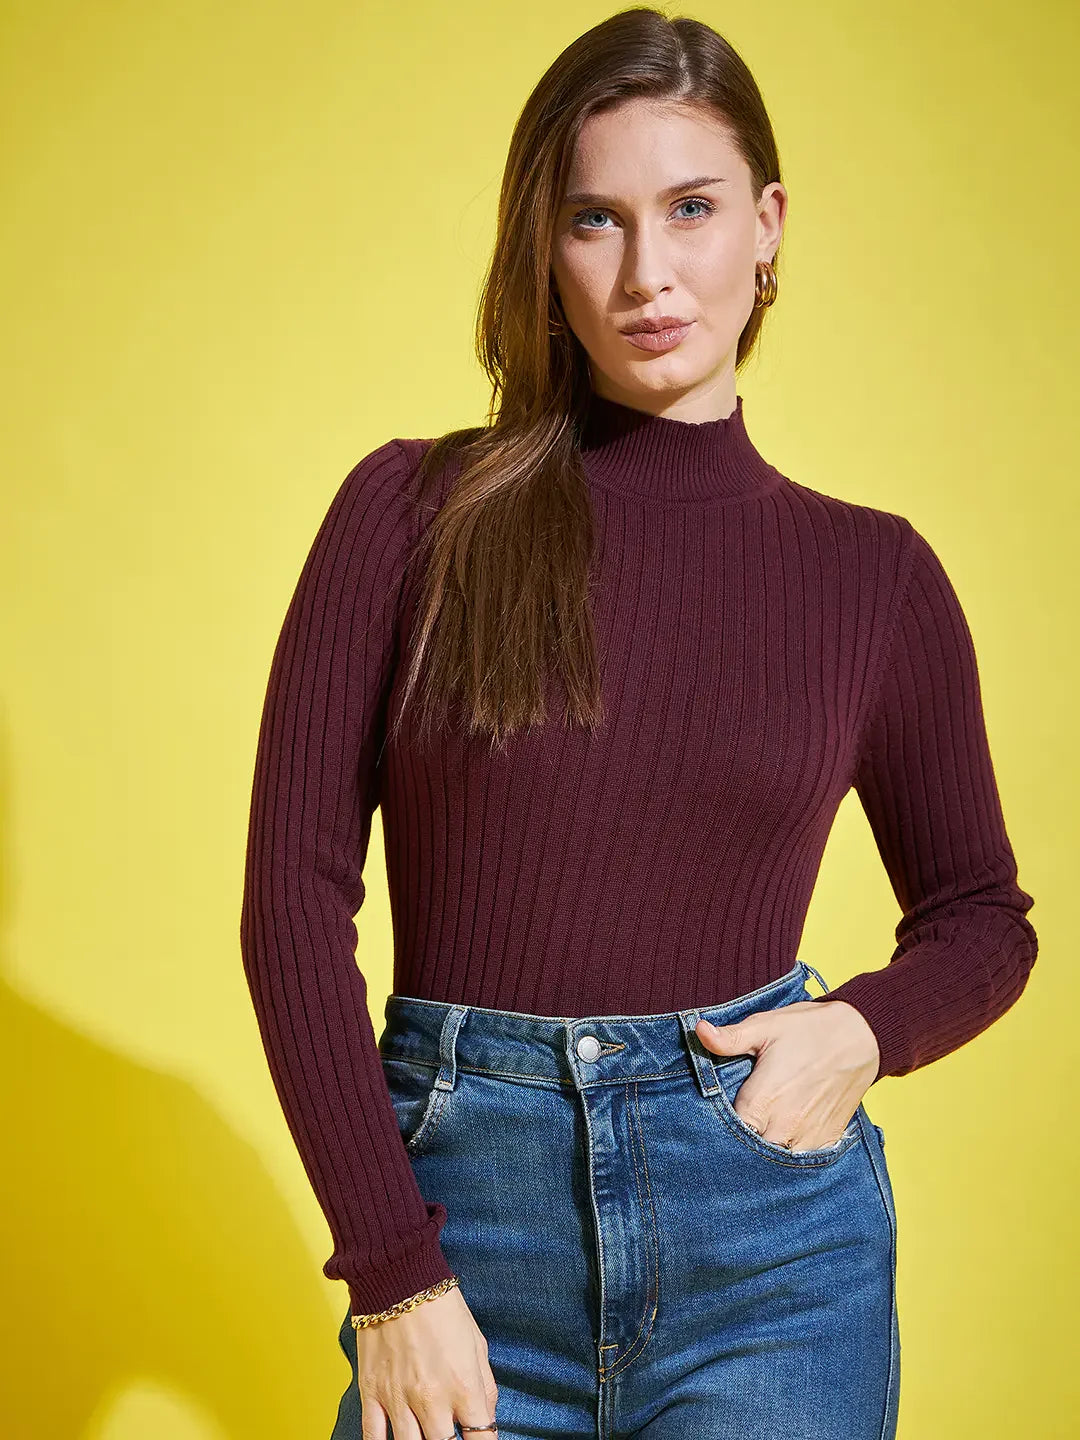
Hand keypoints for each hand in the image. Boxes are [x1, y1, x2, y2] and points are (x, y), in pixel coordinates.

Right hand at [354, 1285, 497, 1439]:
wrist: (400, 1279)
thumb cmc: (442, 1308)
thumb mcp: (477, 1345)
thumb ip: (486, 1387)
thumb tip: (486, 1418)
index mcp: (464, 1387)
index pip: (481, 1439)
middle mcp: (432, 1400)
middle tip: (450, 1433)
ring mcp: (399, 1399)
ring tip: (425, 1434)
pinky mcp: (371, 1393)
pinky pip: (374, 1438)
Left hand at [695, 999, 879, 1149]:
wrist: (860, 1036)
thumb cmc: (807, 1029)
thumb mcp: (765, 1027)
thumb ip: (730, 1038)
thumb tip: (698, 1031)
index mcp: (762, 1100)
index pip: (729, 1135)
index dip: (719, 1132)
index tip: (712, 1125)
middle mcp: (784, 1125)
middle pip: (751, 1153)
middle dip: (740, 1147)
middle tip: (733, 1133)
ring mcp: (808, 1136)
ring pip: (777, 1162)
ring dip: (766, 1155)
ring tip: (757, 1139)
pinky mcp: (827, 1140)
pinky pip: (803, 1162)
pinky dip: (791, 1155)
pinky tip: (782, 1142)